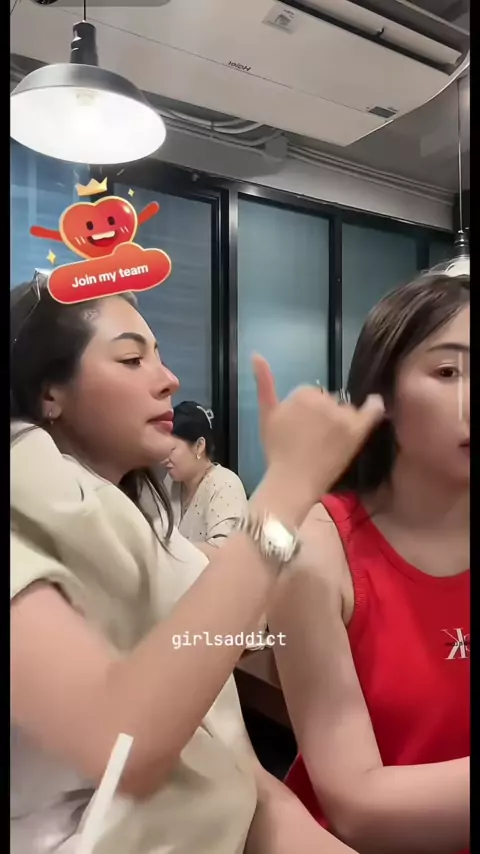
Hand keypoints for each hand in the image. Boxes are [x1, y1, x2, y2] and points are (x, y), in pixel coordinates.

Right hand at [253, 354, 383, 504]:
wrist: (291, 481)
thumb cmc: (276, 450)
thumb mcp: (266, 414)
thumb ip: (264, 382)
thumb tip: (257, 354)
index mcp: (303, 393)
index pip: (312, 394)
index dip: (307, 411)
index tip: (301, 430)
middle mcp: (325, 400)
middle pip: (330, 401)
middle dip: (324, 415)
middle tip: (313, 440)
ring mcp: (342, 416)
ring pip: (346, 410)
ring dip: (342, 420)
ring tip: (329, 444)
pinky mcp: (356, 432)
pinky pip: (372, 412)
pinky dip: (375, 406)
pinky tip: (376, 402)